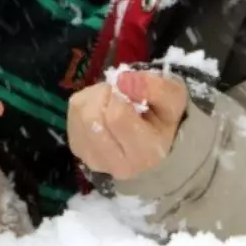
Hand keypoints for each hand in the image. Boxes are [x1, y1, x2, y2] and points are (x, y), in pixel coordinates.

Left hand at [67, 70, 188, 179]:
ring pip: (80, 113)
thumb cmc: (164, 115)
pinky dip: (86, 102)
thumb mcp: (173, 96)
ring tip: (112, 101)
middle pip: (93, 118)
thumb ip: (154, 88)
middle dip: (106, 95)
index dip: (120, 94)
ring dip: (95, 97)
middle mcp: (118, 165)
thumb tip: (123, 80)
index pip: (117, 117)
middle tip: (120, 95)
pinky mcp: (78, 148)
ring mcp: (94, 159)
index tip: (131, 90)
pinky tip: (102, 109)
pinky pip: (73, 113)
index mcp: (146, 153)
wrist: (153, 137)